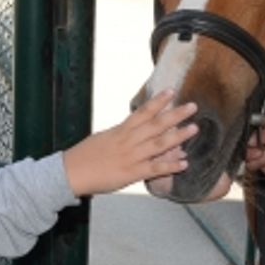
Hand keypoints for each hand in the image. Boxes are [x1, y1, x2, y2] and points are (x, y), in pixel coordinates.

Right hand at [63, 90, 197, 195]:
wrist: (70, 172)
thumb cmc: (85, 155)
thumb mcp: (104, 138)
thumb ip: (121, 134)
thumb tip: (134, 129)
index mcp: (120, 130)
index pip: (142, 112)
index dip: (158, 101)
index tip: (172, 91)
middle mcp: (128, 141)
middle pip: (155, 124)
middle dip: (175, 115)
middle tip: (193, 106)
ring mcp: (131, 157)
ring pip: (159, 144)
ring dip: (178, 136)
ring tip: (194, 129)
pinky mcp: (131, 174)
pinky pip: (155, 169)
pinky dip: (170, 166)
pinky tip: (184, 163)